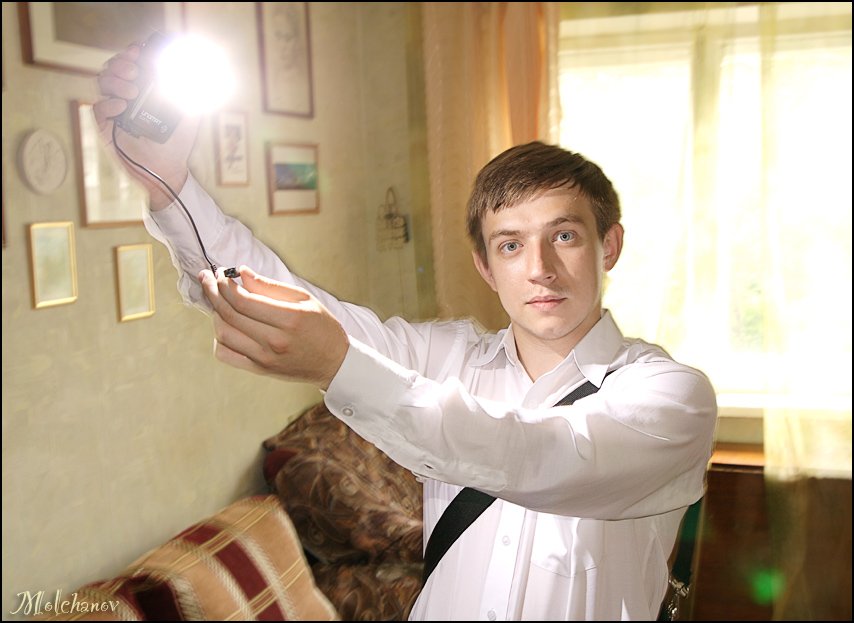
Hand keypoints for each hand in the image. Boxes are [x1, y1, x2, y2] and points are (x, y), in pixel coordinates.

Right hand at [93, 45, 199, 209]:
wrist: (168, 170)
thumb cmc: (178, 143)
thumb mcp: (191, 114)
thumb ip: (193, 93)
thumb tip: (197, 71)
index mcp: (144, 88)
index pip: (132, 61)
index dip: (133, 52)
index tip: (140, 49)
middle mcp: (126, 95)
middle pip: (113, 67)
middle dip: (122, 63)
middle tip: (135, 71)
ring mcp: (114, 110)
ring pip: (102, 82)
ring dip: (115, 81)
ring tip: (132, 93)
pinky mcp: (105, 127)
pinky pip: (97, 109)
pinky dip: (108, 104)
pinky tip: (122, 107)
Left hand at [199, 266, 349, 388]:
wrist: (334, 362)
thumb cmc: (322, 327)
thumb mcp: (304, 299)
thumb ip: (270, 286)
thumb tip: (241, 273)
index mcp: (289, 319)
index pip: (243, 299)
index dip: (225, 284)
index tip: (220, 273)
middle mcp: (275, 340)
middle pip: (230, 314)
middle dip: (213, 292)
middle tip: (207, 279)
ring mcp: (265, 358)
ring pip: (224, 334)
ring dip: (215, 314)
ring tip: (217, 300)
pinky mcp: (260, 369)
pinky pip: (226, 354)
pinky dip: (219, 338)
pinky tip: (225, 325)